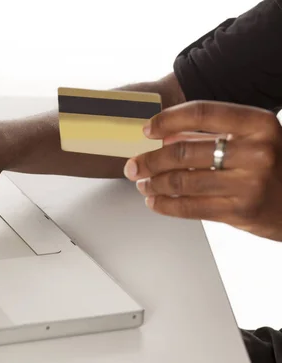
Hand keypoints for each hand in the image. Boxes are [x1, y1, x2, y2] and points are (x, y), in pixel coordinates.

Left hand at [123, 100, 281, 241]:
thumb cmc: (272, 166)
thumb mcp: (251, 140)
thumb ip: (209, 135)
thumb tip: (164, 137)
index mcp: (259, 124)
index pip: (202, 113)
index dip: (167, 119)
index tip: (147, 129)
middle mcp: (257, 152)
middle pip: (184, 151)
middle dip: (150, 160)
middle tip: (133, 165)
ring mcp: (249, 183)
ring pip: (182, 181)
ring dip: (153, 183)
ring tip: (142, 182)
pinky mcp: (239, 211)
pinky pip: (189, 207)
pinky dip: (164, 204)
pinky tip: (153, 200)